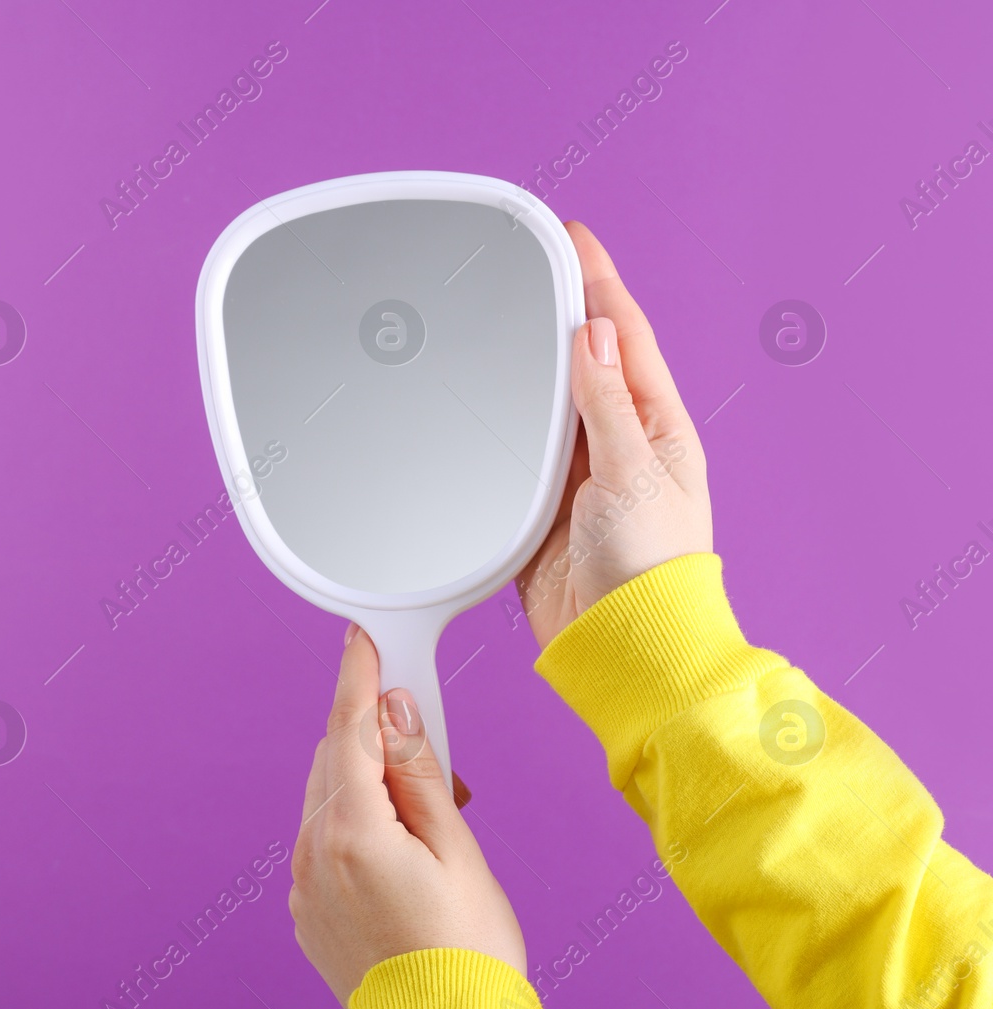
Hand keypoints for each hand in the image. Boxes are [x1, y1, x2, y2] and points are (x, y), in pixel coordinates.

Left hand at [288, 624, 526, 1004]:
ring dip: (369, 785)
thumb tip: (394, 709)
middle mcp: (313, 854)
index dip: (358, 676)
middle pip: (335, 760)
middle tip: (438, 758)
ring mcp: (304, 886)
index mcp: (351, 832)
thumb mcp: (457, 849)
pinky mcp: (308, 910)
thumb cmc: (467, 953)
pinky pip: (324, 841)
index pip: (349, 728)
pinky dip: (356, 826)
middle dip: (378, 740)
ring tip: (432, 819)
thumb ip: (419, 772)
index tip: (362, 639)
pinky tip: (402, 853)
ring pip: (328, 799)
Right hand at [515, 221, 713, 649]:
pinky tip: (474, 402)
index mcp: (656, 427)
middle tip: (528, 261)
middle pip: (581, 361)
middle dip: (558, 310)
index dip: (598, 282)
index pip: (623, 336)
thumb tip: (592, 335)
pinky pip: (513, 457)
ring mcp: (579, 478)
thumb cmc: (649, 572)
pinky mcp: (540, 513)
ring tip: (496, 312)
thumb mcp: (632, 474)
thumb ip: (605, 404)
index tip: (572, 237)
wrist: (621, 649)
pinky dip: (495, 426)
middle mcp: (618, 445)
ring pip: (544, 404)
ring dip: (524, 362)